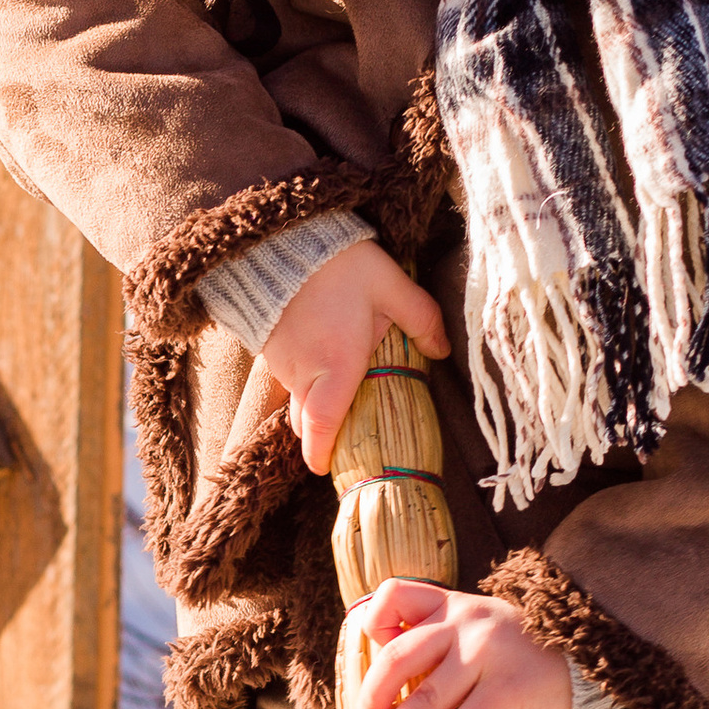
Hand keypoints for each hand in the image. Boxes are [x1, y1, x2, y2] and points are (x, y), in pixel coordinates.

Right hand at [263, 237, 449, 474]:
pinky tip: (319, 356)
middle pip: (307, 421)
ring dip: (314, 401)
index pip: (323, 427)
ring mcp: (280, 362)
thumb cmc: (340, 265)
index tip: (328, 470)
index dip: (323, 455)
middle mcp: (304, 373)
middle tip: (347, 429)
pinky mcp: (266, 347)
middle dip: (323, 432)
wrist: (284, 239)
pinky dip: (301, 379)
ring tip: (338, 384)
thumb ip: (422, 319)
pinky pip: (286, 377)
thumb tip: (442, 350)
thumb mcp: (391, 286)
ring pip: (296, 399)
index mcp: (338, 366)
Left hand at [353, 580, 572, 708]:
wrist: (582, 658)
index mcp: (452, 604)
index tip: (371, 654)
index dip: (373, 625)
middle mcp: (465, 623)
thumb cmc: (514, 649)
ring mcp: (485, 655)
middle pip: (398, 658)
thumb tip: (382, 691)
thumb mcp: (476, 624)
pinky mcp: (505, 691)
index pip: (396, 597)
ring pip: (424, 699)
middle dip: (370, 700)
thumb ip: (435, 638)